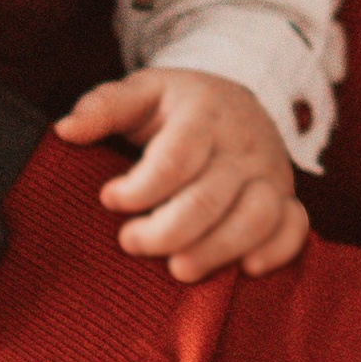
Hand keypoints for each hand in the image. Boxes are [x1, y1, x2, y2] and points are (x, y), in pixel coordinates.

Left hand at [55, 68, 309, 282]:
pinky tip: (245, 269)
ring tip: (178, 269)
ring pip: (256, 217)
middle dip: (165, 231)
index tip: (109, 199)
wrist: (237, 103)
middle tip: (130, 242)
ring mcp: (270, 172)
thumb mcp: (142, 92)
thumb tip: (65, 131)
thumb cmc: (178, 106)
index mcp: (204, 111)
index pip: (176, 157)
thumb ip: (103, 107)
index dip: (140, 188)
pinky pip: (295, 228)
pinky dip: (276, 252)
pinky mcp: (287, 197)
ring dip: (216, 250)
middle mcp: (243, 143)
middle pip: (210, 197)